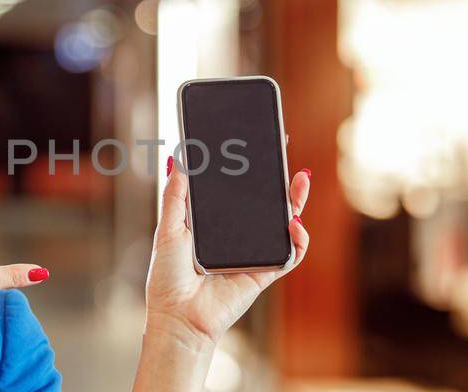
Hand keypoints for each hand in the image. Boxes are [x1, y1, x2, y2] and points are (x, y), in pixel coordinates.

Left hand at [144, 159, 311, 345]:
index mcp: (215, 228)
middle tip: (285, 159)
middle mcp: (237, 240)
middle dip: (279, 184)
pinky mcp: (264, 273)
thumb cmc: (168, 280)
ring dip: (296, 205)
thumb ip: (176, 196)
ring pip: (283, 226)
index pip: (238, 196)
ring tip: (299, 183)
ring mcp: (253, 256)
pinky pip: (290, 254)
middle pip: (265, 207)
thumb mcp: (169, 229)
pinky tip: (293, 223)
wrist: (177, 317)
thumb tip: (178, 159)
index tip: (258, 150)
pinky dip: (297, 239)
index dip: (251, 176)